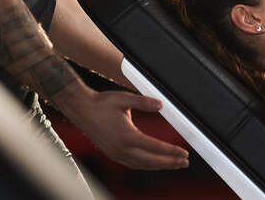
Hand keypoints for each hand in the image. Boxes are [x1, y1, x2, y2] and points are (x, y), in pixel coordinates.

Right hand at [60, 88, 191, 169]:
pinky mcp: (113, 154)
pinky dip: (147, 165)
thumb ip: (144, 102)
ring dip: (159, 166)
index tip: (183, 152)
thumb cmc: (100, 104)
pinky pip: (134, 164)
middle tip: (184, 162)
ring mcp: (116, 154)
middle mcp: (121, 149)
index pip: (154, 147)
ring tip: (174, 164)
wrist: (80, 109)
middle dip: (169, 163)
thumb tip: (161, 104)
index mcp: (126, 136)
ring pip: (142, 165)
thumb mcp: (124, 98)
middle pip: (151, 161)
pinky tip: (154, 163)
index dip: (171, 151)